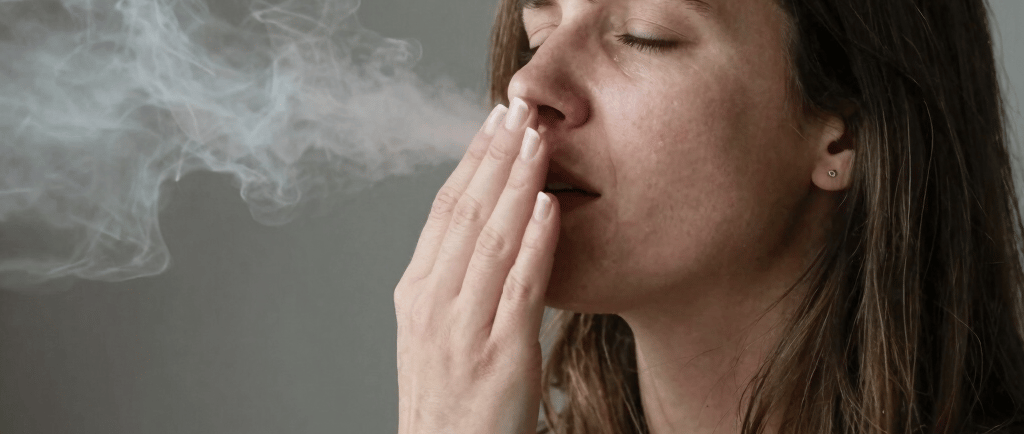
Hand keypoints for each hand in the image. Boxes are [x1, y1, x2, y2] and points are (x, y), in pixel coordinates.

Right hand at [394, 98, 558, 433]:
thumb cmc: (451, 398)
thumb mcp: (437, 332)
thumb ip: (457, 280)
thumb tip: (492, 228)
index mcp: (417, 292)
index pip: (444, 210)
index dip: (470, 161)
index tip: (492, 123)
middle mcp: (433, 303)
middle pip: (465, 213)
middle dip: (494, 156)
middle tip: (519, 110)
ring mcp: (463, 328)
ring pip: (491, 239)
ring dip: (516, 183)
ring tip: (537, 139)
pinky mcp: (500, 354)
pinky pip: (520, 286)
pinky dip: (535, 242)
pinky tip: (547, 206)